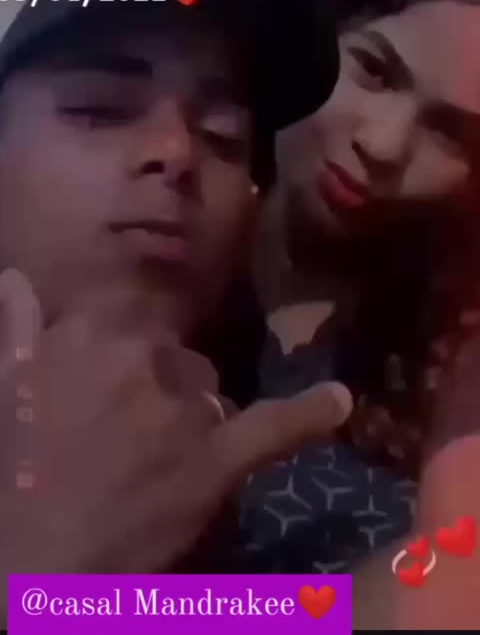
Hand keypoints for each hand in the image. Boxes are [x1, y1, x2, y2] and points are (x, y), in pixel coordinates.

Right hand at [0, 268, 352, 582]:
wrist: (22, 561)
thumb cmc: (6, 472)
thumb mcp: (1, 391)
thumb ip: (15, 332)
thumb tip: (16, 281)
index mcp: (91, 331)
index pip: (133, 317)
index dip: (126, 354)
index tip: (111, 383)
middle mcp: (143, 356)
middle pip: (176, 359)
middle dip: (158, 388)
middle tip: (123, 437)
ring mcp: (182, 409)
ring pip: (207, 393)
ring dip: (190, 417)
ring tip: (154, 464)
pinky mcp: (211, 462)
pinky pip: (270, 427)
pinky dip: (308, 414)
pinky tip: (338, 400)